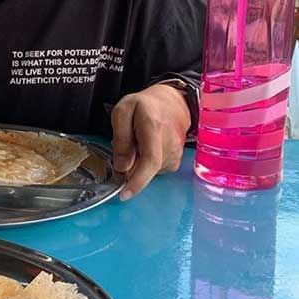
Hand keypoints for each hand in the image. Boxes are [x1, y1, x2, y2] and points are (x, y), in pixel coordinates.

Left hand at [110, 83, 190, 200]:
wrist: (172, 103)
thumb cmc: (144, 106)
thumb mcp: (123, 112)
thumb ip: (121, 139)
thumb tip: (122, 168)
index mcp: (153, 127)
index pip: (150, 160)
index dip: (137, 181)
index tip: (124, 195)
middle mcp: (170, 143)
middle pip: (146, 169)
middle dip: (130, 167)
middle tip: (127, 146)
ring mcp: (176, 154)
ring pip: (149, 171)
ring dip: (138, 163)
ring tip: (138, 142)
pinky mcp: (176, 162)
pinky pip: (155, 171)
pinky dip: (146, 164)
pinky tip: (147, 148)